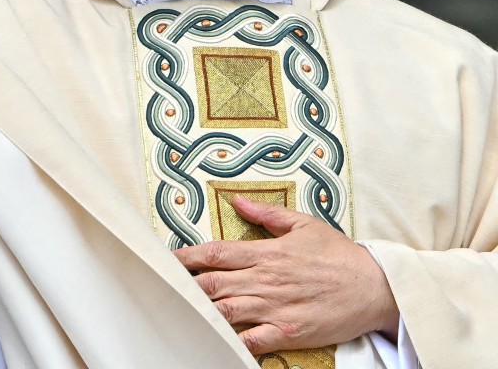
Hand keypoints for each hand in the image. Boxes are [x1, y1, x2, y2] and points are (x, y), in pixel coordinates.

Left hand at [173, 195, 399, 354]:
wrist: (377, 288)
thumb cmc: (340, 255)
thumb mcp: (304, 224)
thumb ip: (266, 212)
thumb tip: (235, 198)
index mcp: (266, 252)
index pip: (216, 253)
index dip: (186, 257)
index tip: (166, 260)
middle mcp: (265, 280)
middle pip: (213, 283)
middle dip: (185, 286)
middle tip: (162, 288)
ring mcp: (275, 307)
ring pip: (226, 311)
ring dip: (201, 311)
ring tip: (178, 311)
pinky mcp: (288, 332)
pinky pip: (251, 340)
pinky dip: (232, 341)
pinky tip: (215, 339)